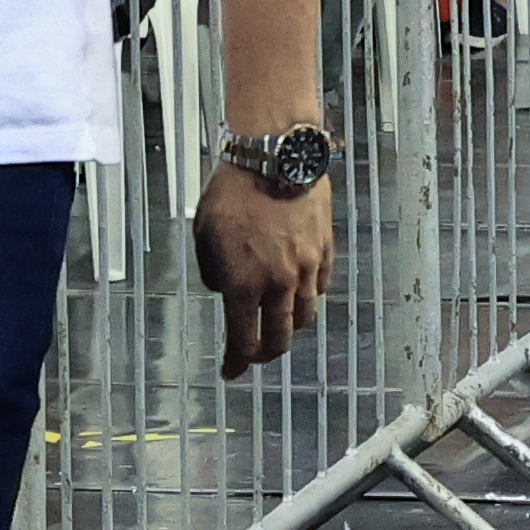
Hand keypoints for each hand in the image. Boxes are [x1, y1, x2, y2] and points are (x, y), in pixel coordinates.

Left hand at [192, 165, 333, 375]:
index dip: (235, 362)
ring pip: (303, 316)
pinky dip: (308, 296)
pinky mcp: (324, 250)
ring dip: (289, 327)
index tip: (230, 372)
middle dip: (265, 353)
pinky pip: (319, 286)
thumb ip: (215, 271)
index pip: (242, 340)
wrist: (274, 157)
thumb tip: (226, 289)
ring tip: (279, 325)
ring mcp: (306, 268)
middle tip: (256, 354)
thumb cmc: (233, 191)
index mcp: (243, 284)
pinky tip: (299, 292)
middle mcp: (278, 284)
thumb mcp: (205, 234)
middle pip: (279, 339)